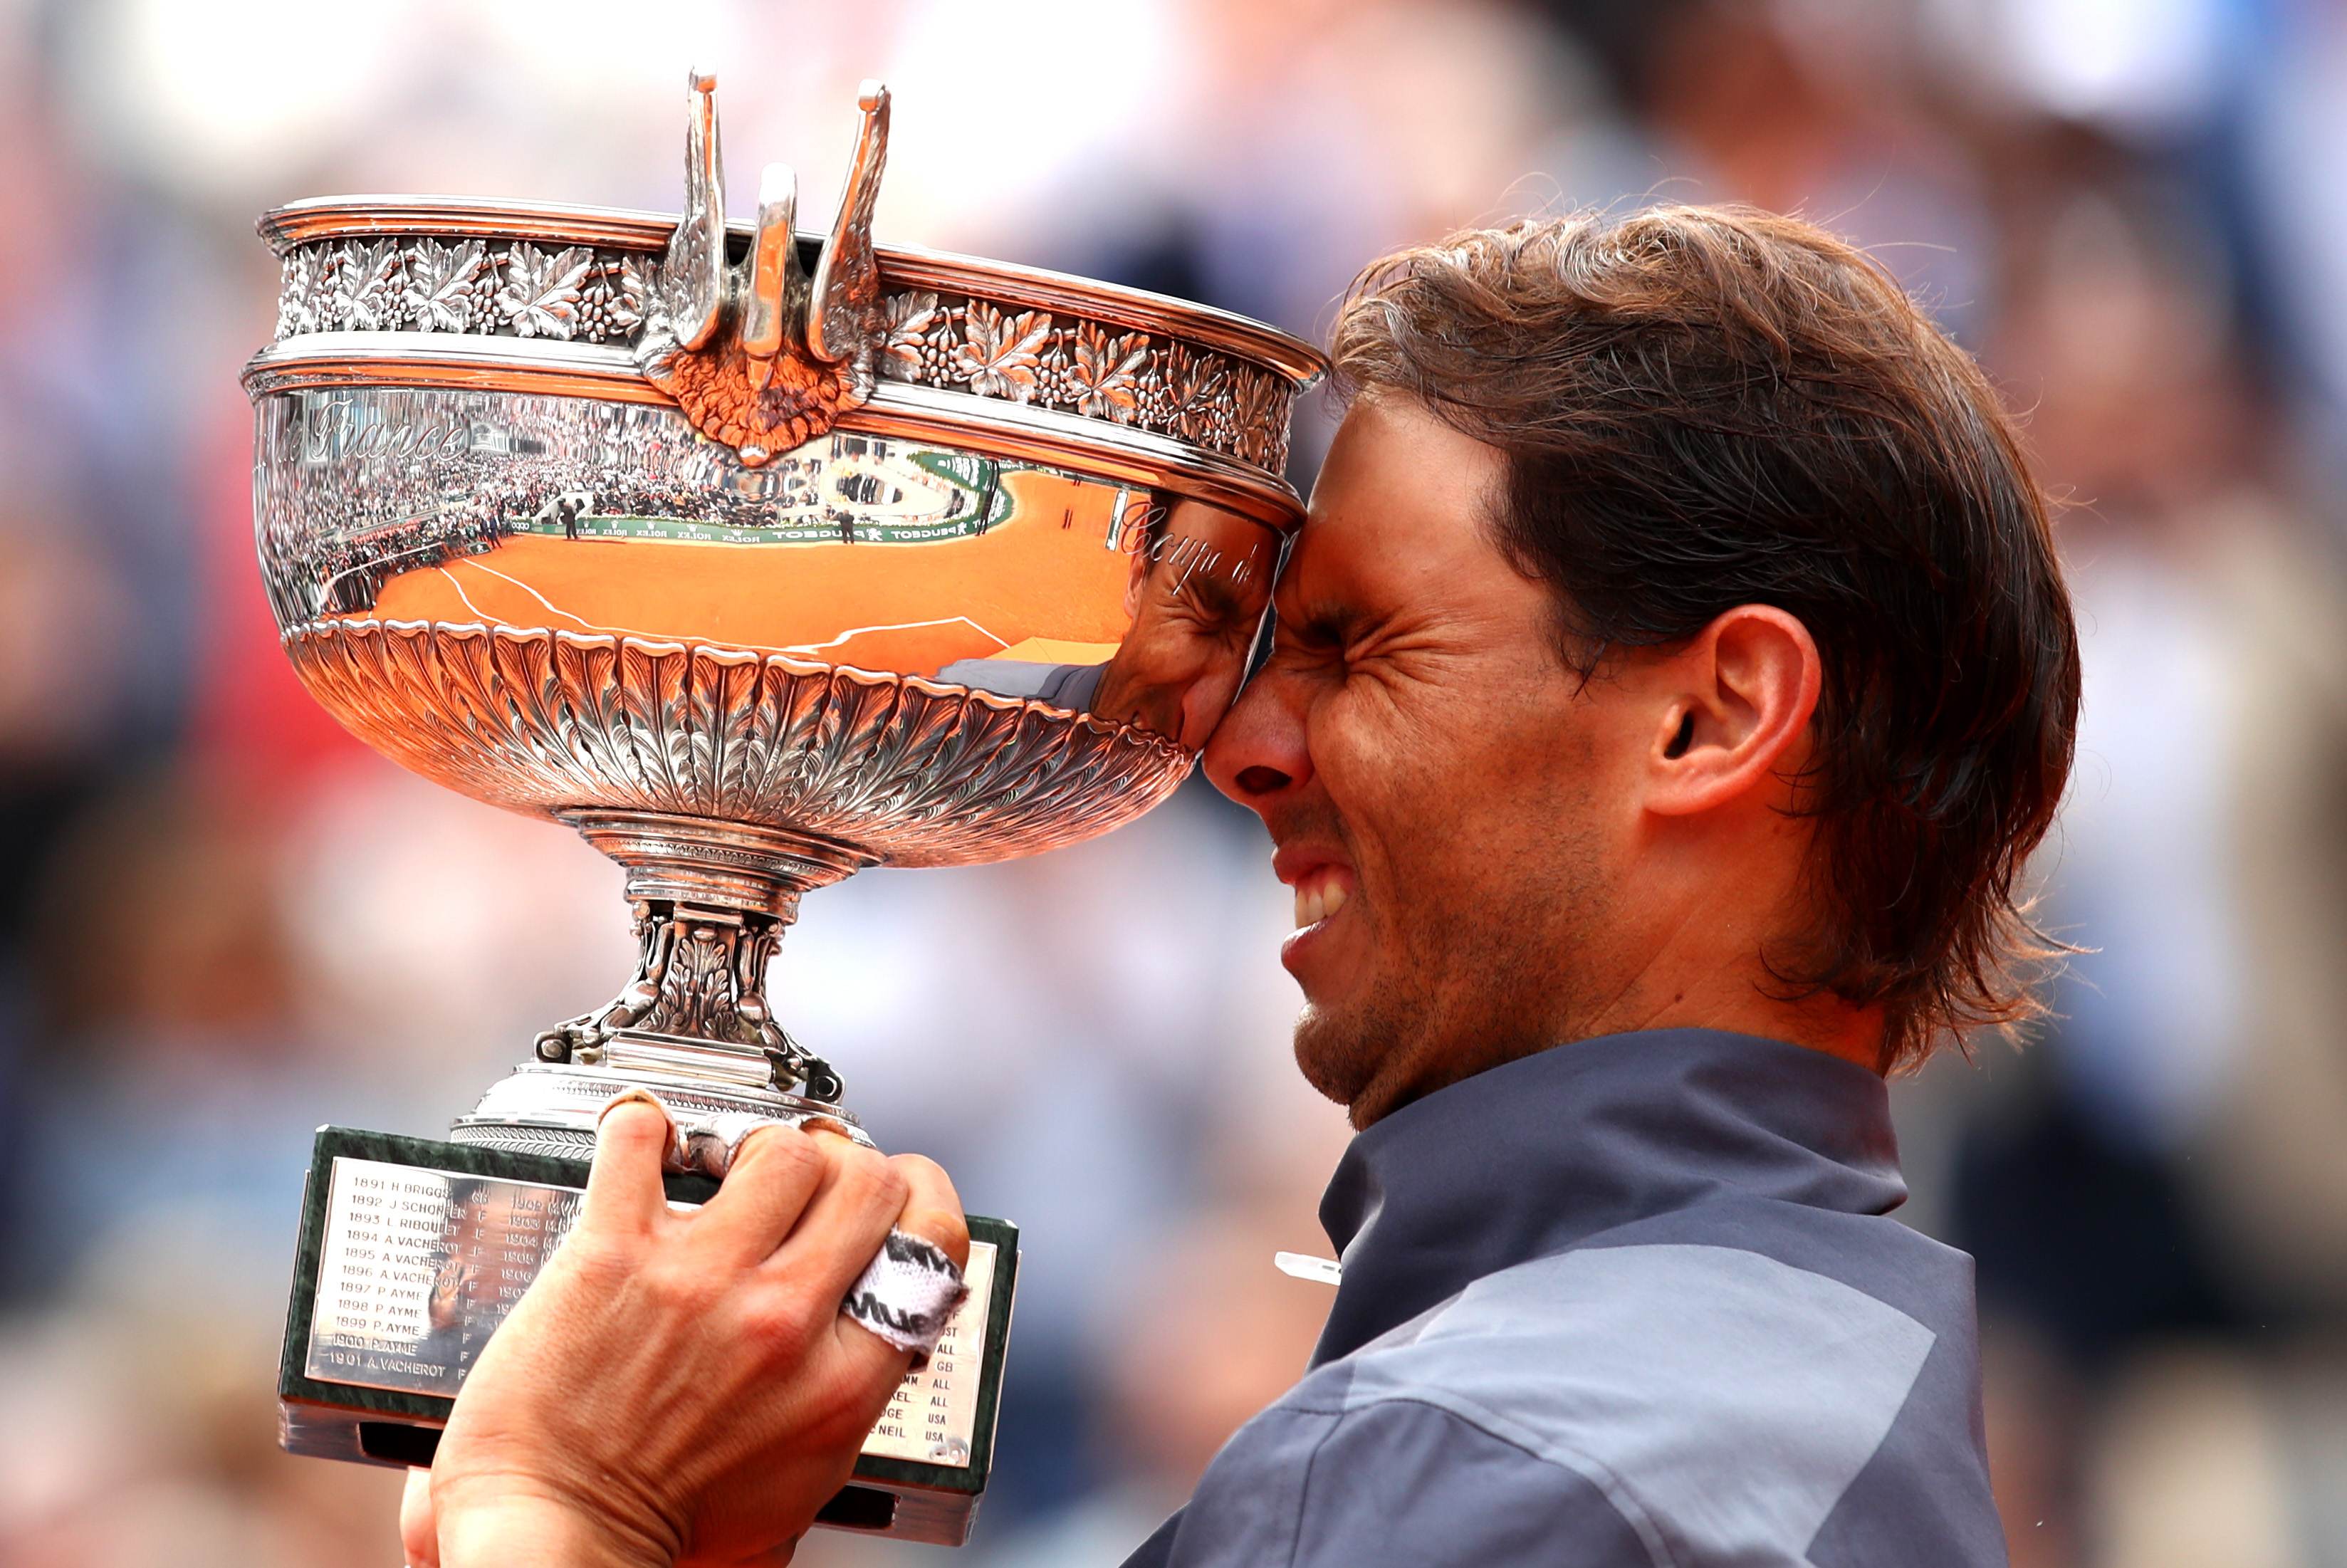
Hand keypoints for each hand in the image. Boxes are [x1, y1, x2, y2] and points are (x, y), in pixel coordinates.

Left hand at [400, 1102, 968, 1567]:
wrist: (557, 1539)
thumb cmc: (664, 1531)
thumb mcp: (801, 1484)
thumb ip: (843, 1402)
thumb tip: (867, 1338)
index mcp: (839, 1383)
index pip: (932, 1241)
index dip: (922, 1198)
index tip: (899, 1189)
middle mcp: (782, 1320)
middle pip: (867, 1179)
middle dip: (848, 1165)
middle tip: (813, 1178)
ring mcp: (700, 1279)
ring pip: (782, 1148)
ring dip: (762, 1147)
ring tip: (730, 1168)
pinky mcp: (614, 1253)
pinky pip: (646, 1142)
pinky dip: (646, 1128)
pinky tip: (647, 1144)